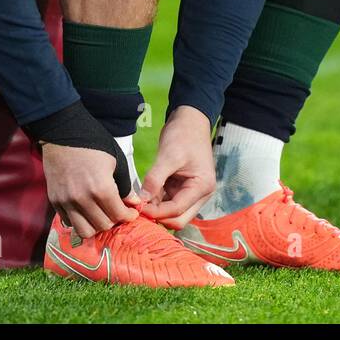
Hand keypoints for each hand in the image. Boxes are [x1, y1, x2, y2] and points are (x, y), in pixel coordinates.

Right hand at [40, 142, 140, 238]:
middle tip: (117, 211)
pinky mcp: (55, 202)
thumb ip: (125, 185)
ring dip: (96, 226)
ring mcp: (67, 202)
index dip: (129, 215)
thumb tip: (133, 202)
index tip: (131, 212)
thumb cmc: (93, 144)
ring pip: (85, 231)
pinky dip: (80, 221)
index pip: (119, 215)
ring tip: (100, 215)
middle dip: (114, 220)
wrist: (61, 134)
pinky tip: (86, 210)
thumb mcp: (115, 161)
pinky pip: (69, 222)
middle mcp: (83, 200)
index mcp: (101, 188)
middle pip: (103, 226)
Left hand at [138, 105, 214, 228]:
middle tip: (138, 210)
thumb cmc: (183, 135)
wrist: (189, 120)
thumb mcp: (168, 156)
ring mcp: (191, 192)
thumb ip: (155, 178)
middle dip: (158, 216)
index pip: (177, 210)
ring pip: (172, 213)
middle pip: (178, 219)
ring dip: (156, 210)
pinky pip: (168, 202)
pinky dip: (156, 202)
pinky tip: (143, 196)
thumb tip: (141, 200)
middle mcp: (199, 194)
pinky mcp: (182, 188)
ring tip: (138, 204)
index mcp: (202, 187)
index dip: (156, 212)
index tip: (138, 209)